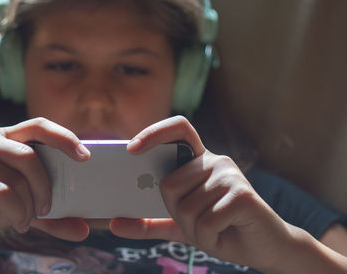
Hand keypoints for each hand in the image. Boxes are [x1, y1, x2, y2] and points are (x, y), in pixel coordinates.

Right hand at [0, 118, 90, 249]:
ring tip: (27, 219)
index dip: (64, 137)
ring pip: (17, 178)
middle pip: (30, 155)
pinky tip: (16, 222)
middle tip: (48, 208)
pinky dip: (17, 212)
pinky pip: (3, 194)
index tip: (85, 156)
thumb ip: (52, 215)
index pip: (39, 125)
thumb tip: (84, 230)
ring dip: (29, 205)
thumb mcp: (25, 207)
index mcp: (5, 137)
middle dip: (45, 186)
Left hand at [109, 116, 292, 269]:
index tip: (131, 149)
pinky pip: (205, 221)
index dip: (154, 132)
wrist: (264, 249)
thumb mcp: (181, 226)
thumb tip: (113, 224)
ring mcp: (230, 176)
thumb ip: (149, 223)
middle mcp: (216, 162)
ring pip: (185, 207)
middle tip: (198, 224)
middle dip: (177, 214)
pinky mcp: (243, 195)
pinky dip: (208, 238)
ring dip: (195, 230)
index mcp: (200, 162)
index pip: (179, 129)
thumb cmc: (223, 230)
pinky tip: (225, 235)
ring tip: (216, 230)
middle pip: (169, 184)